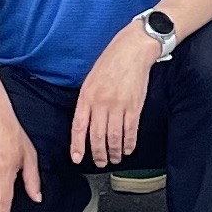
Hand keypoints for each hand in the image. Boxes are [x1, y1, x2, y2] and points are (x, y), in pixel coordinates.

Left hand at [70, 24, 160, 168]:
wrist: (133, 49)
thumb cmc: (111, 60)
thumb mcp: (91, 78)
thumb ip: (87, 100)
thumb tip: (86, 122)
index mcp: (87, 96)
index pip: (79, 126)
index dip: (77, 145)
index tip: (77, 158)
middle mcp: (101, 103)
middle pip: (97, 136)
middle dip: (98, 154)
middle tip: (100, 162)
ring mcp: (119, 105)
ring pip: (114, 137)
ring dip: (114, 152)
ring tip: (115, 158)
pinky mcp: (134, 106)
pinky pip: (131, 130)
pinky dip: (129, 143)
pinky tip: (128, 148)